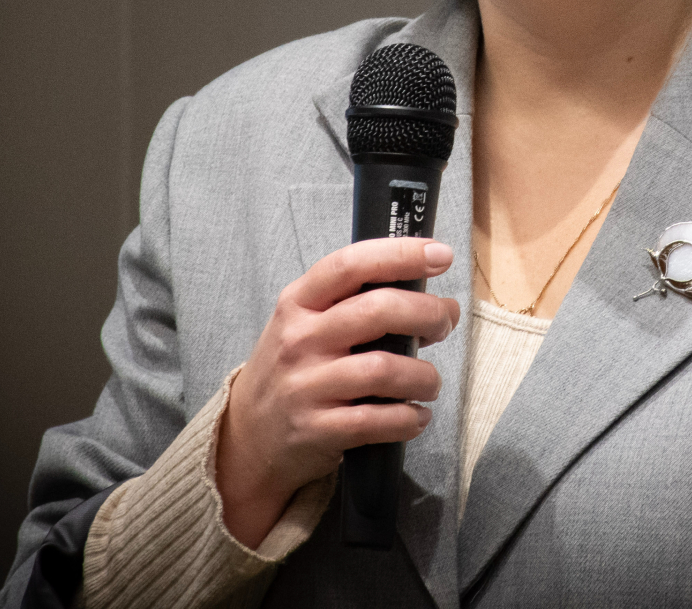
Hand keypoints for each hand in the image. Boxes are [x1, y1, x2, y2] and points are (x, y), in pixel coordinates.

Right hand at [217, 237, 458, 548]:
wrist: (247, 437)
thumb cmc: (293, 370)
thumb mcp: (306, 324)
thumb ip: (359, 305)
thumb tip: (436, 303)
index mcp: (298, 302)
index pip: (350, 265)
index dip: (400, 254)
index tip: (440, 255)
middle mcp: (299, 339)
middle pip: (378, 311)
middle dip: (427, 314)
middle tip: (443, 324)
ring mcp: (305, 386)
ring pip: (384, 370)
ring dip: (424, 376)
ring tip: (429, 382)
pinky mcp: (316, 430)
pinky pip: (377, 420)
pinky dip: (408, 418)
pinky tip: (415, 416)